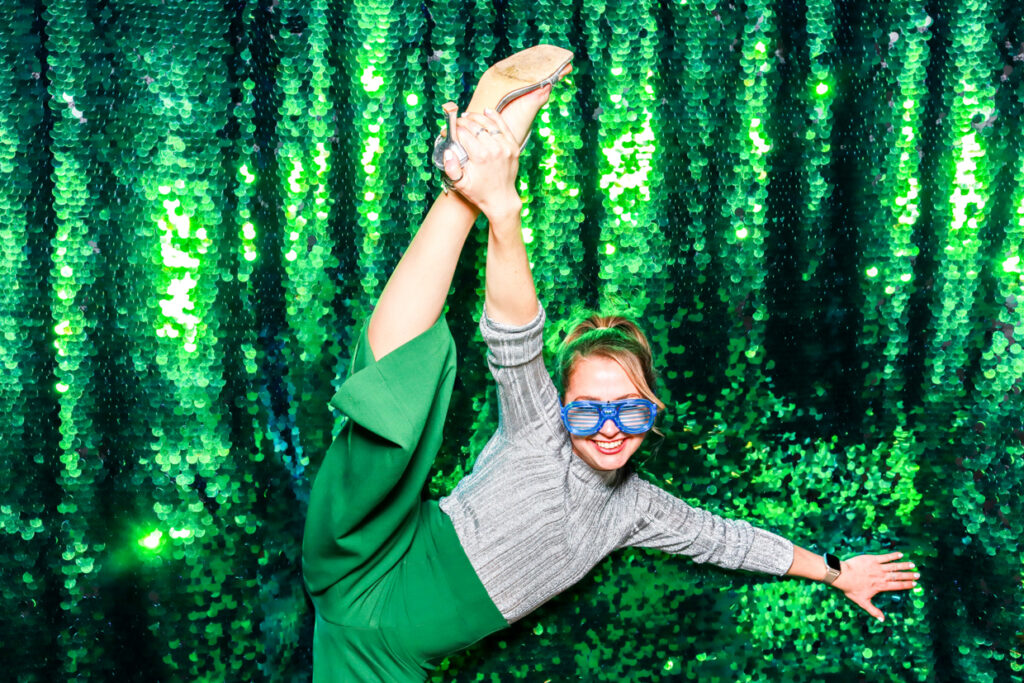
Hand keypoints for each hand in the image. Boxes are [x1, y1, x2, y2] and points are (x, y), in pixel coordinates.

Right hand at [440, 105, 522, 219]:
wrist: (501, 200)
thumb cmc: (479, 193)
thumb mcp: (460, 184)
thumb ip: (451, 168)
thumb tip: (448, 151)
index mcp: (480, 157)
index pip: (463, 134)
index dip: (452, 129)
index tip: (447, 130)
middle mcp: (494, 149)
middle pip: (475, 126)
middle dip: (462, 122)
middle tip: (455, 123)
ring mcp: (506, 147)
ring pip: (489, 123)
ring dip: (476, 117)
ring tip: (467, 117)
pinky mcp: (513, 146)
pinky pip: (503, 126)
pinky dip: (494, 117)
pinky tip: (486, 111)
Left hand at [832, 552, 918, 621]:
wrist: (843, 575)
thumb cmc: (851, 589)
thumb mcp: (862, 602)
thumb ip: (873, 611)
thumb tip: (882, 620)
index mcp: (881, 586)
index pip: (897, 586)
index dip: (907, 585)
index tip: (915, 584)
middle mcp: (882, 576)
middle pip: (898, 576)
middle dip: (909, 575)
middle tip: (918, 575)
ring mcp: (877, 567)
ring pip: (894, 566)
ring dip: (904, 565)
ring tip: (912, 565)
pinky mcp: (872, 559)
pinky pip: (885, 557)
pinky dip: (893, 556)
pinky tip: (900, 554)